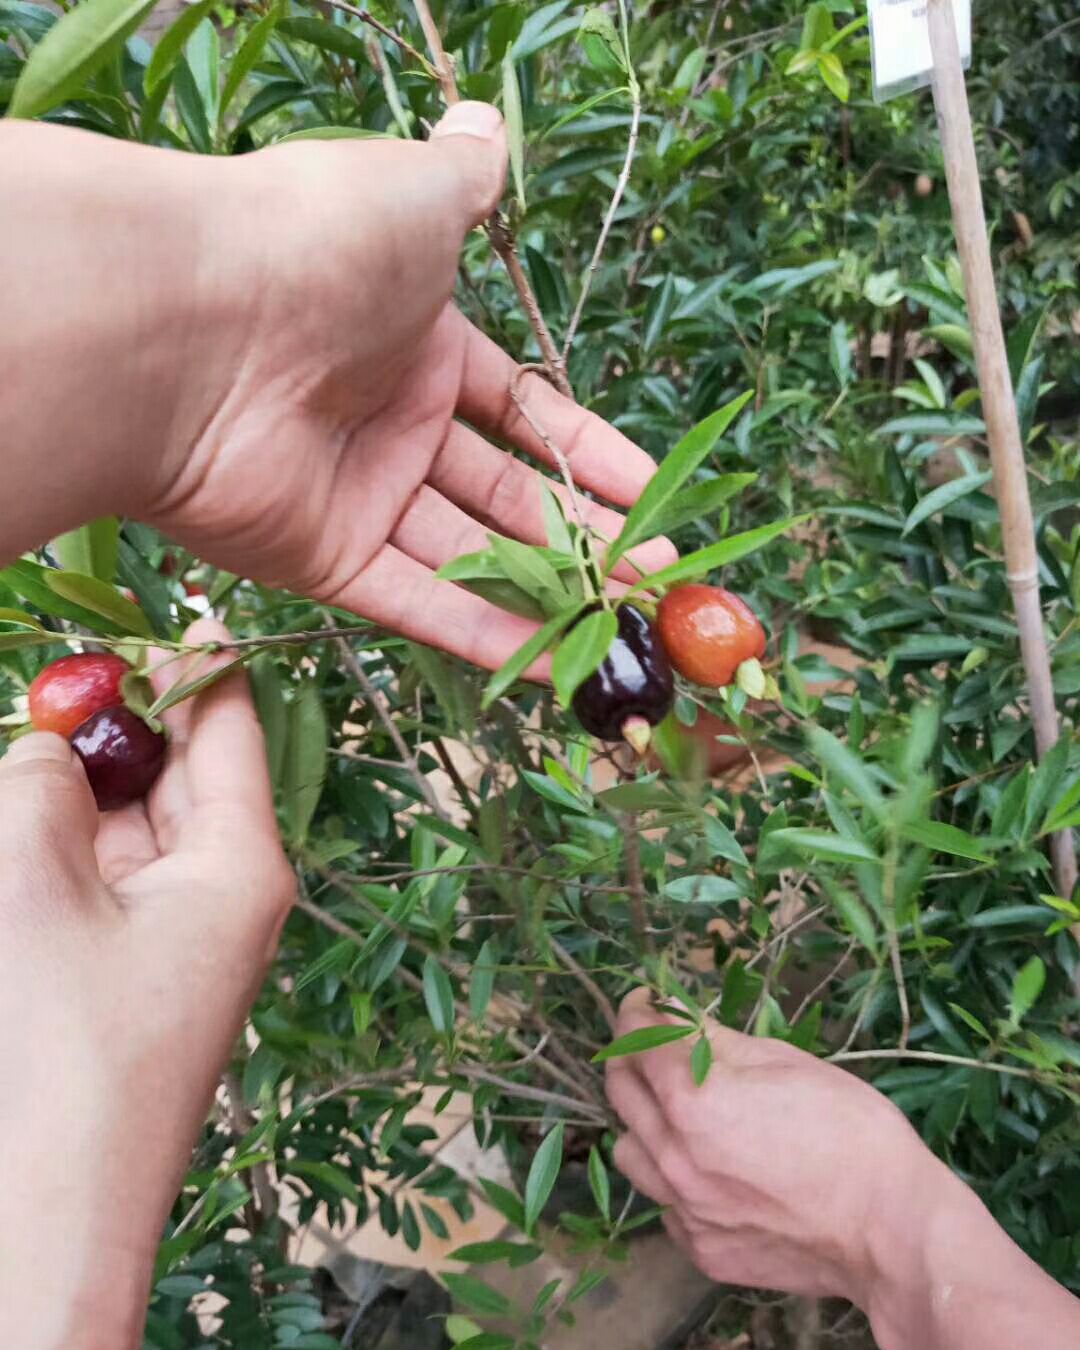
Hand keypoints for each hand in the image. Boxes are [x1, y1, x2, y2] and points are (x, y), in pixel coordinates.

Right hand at [0, 621, 292, 1349]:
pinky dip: (69, 845)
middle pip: (178, 770)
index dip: (196, 661)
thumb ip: (41, 786)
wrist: (59, 1199)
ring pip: (134, 822)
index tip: (169, 608)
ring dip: (79, 790)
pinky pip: (111, 875)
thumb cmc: (62, 1044)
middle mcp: (230, 888)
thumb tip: (45, 740)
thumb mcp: (36, 887)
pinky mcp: (141, 965)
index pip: (230, 725)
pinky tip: (30, 829)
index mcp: (242, 860)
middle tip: (57, 689)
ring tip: (32, 765)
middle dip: (112, 727)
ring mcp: (186, 931)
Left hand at [1, 108, 671, 672]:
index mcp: (417, 343)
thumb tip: (486, 127)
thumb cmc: (318, 248)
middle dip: (586, 535)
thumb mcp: (414, 194)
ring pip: (470, 556)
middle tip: (658, 578)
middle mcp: (389, 421)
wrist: (194, 324)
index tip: (655, 494)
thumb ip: (464, 179)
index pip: (525, 412)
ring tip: (627, 625)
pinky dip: (478, 634)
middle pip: (506, 493)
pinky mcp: (321, 560)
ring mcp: (355, 495)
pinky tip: (549, 663)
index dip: (592, 455)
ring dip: (548, 593)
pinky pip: (413, 603)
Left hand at [605, 990, 937, 1308]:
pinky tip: (710, 1172)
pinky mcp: (702, 1251)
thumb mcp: (787, 1062)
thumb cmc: (850, 1130)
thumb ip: (720, 1042)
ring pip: (629, 1152)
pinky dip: (674, 1179)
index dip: (638, 1012)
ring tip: (679, 1114)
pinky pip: (664, 1205)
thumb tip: (678, 1019)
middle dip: (632, 1057)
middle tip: (654, 1044)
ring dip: (644, 1123)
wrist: (891, 1229)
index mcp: (692, 1101)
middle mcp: (673, 1157)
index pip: (637, 1042)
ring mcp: (684, 1212)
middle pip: (622, 1092)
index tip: (646, 1001)